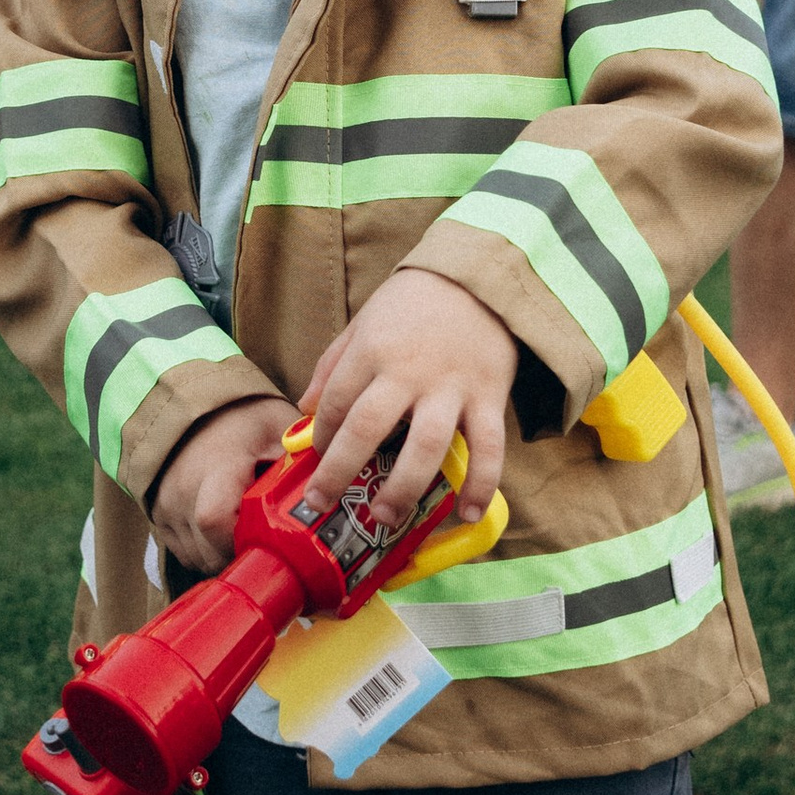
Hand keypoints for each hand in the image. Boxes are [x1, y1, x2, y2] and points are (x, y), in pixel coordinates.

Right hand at [147, 394, 293, 574]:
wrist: (194, 410)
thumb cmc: (241, 418)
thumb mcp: (276, 426)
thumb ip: (301, 454)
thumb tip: (337, 482)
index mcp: (215, 466)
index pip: (215, 519)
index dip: (241, 540)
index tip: (267, 538)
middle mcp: (182, 489)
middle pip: (208, 550)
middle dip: (242, 556)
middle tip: (268, 544)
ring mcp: (166, 506)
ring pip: (197, 558)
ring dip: (225, 557)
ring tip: (249, 535)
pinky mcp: (158, 517)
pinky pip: (185, 552)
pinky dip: (208, 552)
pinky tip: (228, 534)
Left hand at [293, 270, 517, 534]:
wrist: (480, 276)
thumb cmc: (416, 303)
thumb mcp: (364, 321)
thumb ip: (334, 364)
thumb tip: (305, 408)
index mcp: (372, 350)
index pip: (336, 403)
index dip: (321, 438)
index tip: (316, 461)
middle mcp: (408, 371)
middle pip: (368, 428)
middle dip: (340, 472)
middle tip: (323, 504)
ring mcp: (451, 387)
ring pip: (425, 447)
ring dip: (403, 489)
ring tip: (384, 518)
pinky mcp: (489, 396)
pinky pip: (488, 448)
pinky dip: (481, 484)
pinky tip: (469, 514)